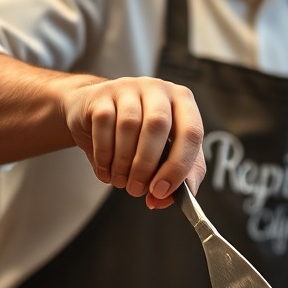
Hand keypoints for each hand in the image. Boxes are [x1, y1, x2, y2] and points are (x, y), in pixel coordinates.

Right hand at [62, 76, 205, 207]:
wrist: (95, 111)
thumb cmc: (138, 134)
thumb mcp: (165, 152)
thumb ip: (176, 177)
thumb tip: (164, 200)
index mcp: (183, 102)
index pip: (192, 133)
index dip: (178, 166)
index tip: (162, 191)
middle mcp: (159, 90)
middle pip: (158, 126)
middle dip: (146, 165)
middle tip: (137, 189)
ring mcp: (129, 88)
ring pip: (129, 126)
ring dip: (123, 163)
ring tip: (121, 181)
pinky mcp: (102, 94)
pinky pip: (104, 125)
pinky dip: (104, 155)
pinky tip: (106, 169)